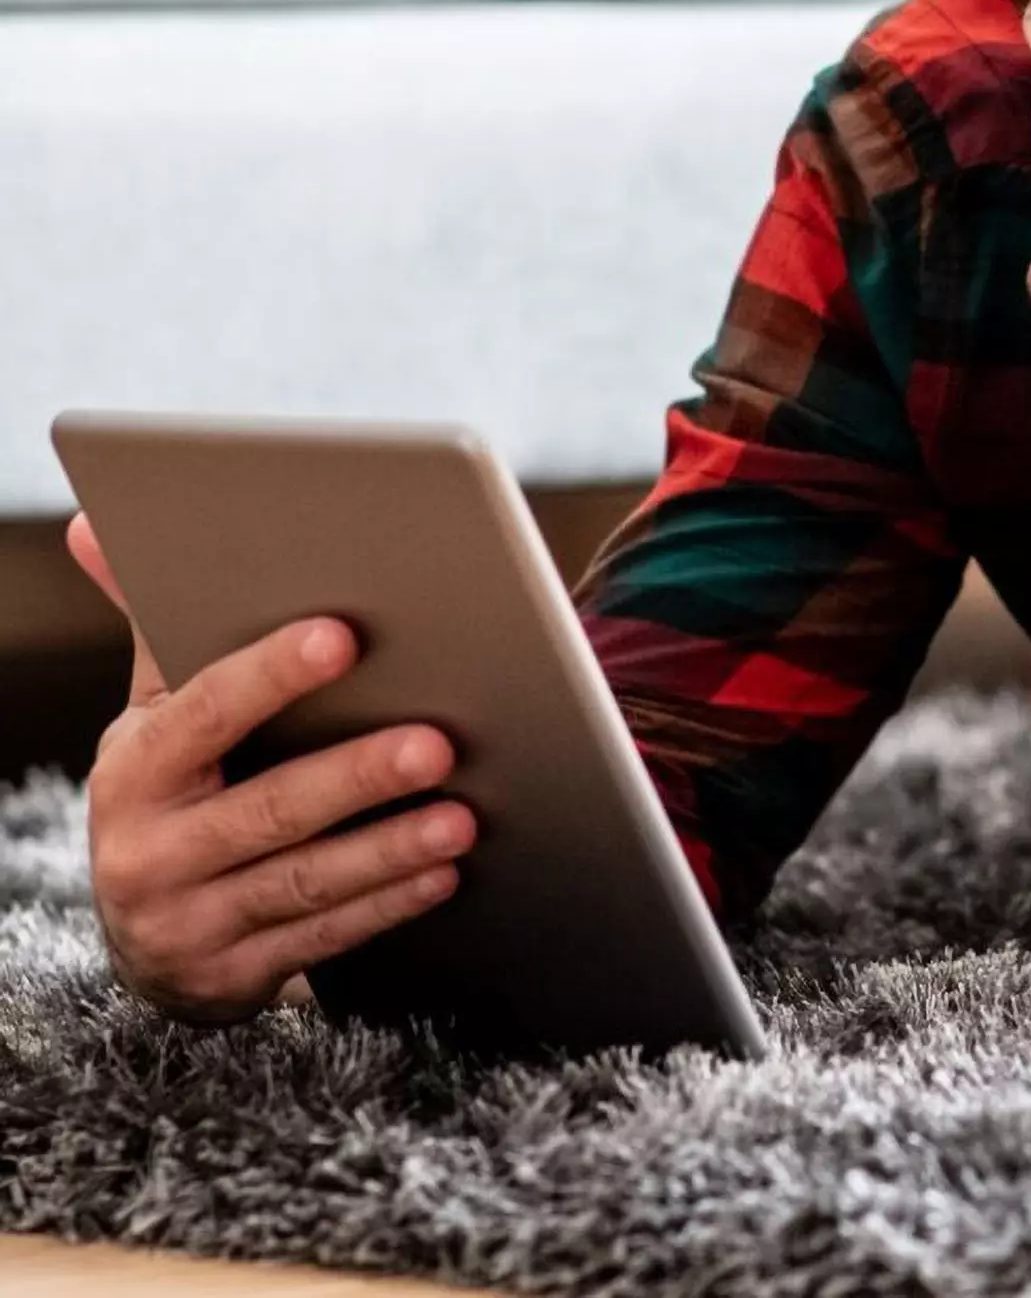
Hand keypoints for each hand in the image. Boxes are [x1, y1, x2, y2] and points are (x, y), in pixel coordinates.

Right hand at [68, 512, 476, 1026]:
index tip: (345, 634)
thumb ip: (155, 624)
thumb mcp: (154, 713)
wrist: (146, 935)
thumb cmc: (176, 788)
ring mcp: (189, 924)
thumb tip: (97, 520)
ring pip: (303, 882)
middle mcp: (149, 852)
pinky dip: (388, 906)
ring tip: (465, 815)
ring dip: (389, 850)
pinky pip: (322, 939)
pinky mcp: (233, 977)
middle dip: (357, 776)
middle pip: (268, 809)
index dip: (270, 674)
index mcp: (134, 768)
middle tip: (440, 741)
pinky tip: (445, 874)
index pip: (204, 711)